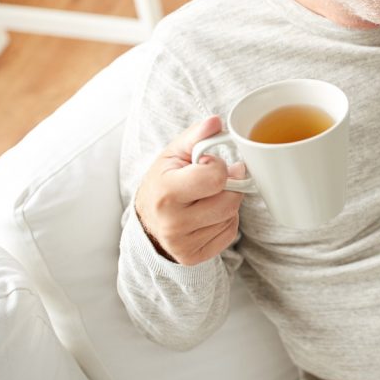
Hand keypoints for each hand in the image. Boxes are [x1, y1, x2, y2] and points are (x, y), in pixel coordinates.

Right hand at [133, 116, 245, 265]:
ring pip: (231, 217)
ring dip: (227, 204)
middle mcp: (172, 222)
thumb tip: (216, 122)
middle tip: (213, 182)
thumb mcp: (174, 154)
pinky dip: (224, 222)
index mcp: (166, 192)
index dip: (218, 167)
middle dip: (227, 186)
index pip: (216, 177)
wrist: (147, 219)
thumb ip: (197, 136)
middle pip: (230, 200)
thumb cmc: (164, 181)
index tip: (207, 166)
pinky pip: (230, 234)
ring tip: (207, 199)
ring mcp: (182, 244)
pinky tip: (207, 216)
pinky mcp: (193, 257)